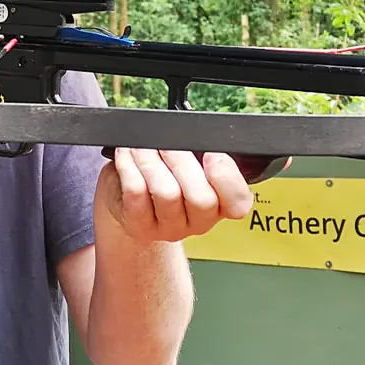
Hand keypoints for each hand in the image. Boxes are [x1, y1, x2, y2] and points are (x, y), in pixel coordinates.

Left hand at [95, 148, 254, 242]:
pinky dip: (130, 167)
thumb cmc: (165, 174)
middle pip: (201, 198)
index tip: (211, 154)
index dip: (227, 178)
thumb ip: (202, 153)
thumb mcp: (191, 163)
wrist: (127, 199)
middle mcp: (199, 223)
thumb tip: (196, 135)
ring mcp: (169, 229)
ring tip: (141, 146)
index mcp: (221, 206)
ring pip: (166, 193)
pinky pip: (137, 193)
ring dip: (151, 160)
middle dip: (181, 160)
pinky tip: (127, 155)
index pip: (238, 203)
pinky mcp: (140, 227)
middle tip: (166, 142)